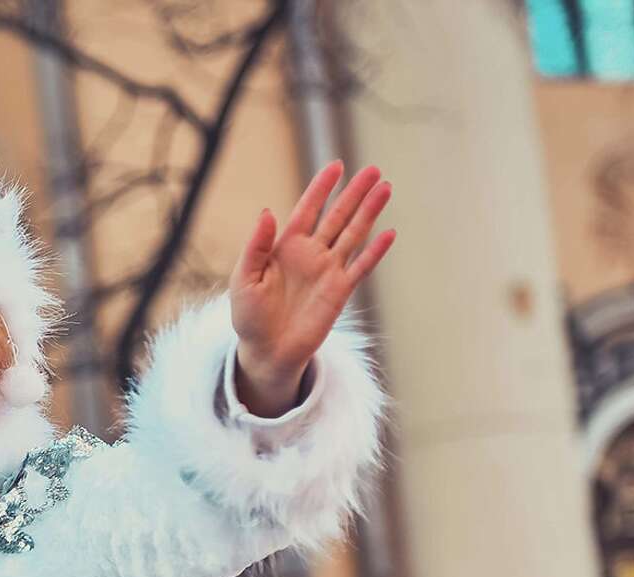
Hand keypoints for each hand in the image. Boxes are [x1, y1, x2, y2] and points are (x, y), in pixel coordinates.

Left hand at [229, 161, 394, 414]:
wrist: (266, 352)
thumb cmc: (249, 316)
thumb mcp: (244, 279)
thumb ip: (256, 246)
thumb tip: (267, 212)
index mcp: (285, 246)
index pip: (308, 209)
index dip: (322, 188)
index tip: (336, 167)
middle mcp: (310, 254)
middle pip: (338, 216)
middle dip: (355, 193)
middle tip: (374, 170)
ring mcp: (327, 271)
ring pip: (353, 234)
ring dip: (370, 212)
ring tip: (386, 188)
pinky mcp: (340, 291)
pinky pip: (361, 267)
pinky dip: (375, 252)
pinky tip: (389, 233)